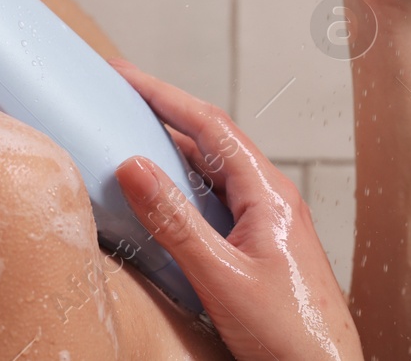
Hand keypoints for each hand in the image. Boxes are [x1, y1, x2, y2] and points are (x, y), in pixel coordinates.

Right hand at [108, 58, 363, 360]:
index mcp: (268, 193)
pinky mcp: (263, 247)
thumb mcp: (221, 277)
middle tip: (120, 98)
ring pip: (215, 172)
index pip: (210, 125)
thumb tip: (133, 166)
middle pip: (212, 141)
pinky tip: (163, 200)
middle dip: (165, 114)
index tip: (125, 76)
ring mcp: (270, 222)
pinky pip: (219, 201)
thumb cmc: (289, 335)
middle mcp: (272, 198)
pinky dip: (185, 188)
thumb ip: (175, 223)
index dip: (164, 94)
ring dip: (174, 151)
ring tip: (132, 138)